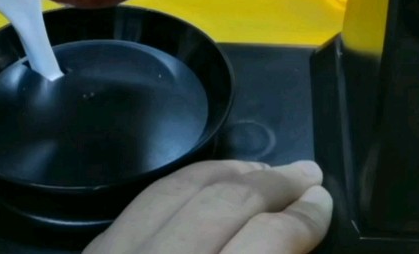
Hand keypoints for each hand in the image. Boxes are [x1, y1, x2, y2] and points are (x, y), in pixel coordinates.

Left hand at [84, 160, 332, 253]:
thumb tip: (298, 235)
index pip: (267, 240)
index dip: (305, 218)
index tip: (323, 205)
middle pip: (225, 205)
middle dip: (276, 185)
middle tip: (309, 178)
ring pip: (180, 189)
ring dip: (234, 172)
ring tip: (270, 173)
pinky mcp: (95, 251)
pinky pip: (146, 200)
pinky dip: (190, 182)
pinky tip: (216, 182)